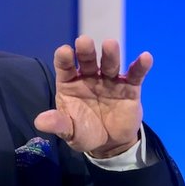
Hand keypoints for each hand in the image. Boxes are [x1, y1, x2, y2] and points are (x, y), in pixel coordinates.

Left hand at [34, 36, 151, 156]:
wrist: (110, 144)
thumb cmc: (85, 132)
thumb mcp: (70, 132)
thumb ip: (58, 124)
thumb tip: (39, 122)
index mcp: (70, 83)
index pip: (65, 66)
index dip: (64, 58)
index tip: (64, 52)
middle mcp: (89, 77)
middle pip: (87, 60)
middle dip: (86, 50)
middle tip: (84, 41)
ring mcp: (109, 81)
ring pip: (110, 64)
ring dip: (110, 54)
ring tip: (110, 44)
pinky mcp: (129, 88)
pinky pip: (135, 75)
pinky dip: (140, 66)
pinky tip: (145, 57)